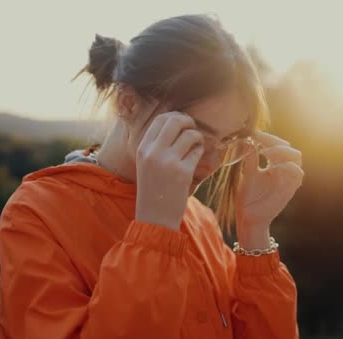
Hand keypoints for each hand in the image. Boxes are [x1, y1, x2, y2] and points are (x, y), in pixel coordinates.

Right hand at [135, 111, 204, 229]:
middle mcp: (153, 152)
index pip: (160, 119)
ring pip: (190, 134)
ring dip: (197, 138)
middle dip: (188, 122)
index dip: (175, 116)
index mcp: (142, 149)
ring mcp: (168, 162)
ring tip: (196, 147)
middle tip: (192, 130)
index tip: (182, 124)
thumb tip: (176, 123)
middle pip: (175, 121)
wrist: (154, 217)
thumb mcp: (146, 165)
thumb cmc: (153, 190)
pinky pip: (197, 152)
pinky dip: (200, 152)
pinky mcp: (182, 172)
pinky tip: (196, 160)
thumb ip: (156, 145)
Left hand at [236, 132, 303, 247]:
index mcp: (274, 166)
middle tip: (260, 140)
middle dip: (276, 141)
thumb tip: (249, 141)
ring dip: (282, 151)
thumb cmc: (247, 198)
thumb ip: (250, 159)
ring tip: (265, 152)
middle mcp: (283, 171)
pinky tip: (271, 167)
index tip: (254, 133)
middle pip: (290, 149)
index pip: (278, 146)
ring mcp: (288, 179)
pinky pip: (297, 173)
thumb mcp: (247, 174)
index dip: (268, 138)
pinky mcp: (290, 189)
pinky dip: (286, 166)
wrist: (248, 218)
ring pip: (297, 157)